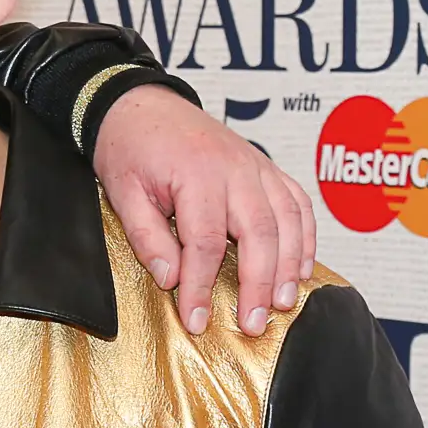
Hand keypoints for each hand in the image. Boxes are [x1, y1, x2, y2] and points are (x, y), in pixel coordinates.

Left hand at [93, 86, 315, 336]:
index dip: (203, 287)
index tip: (197, 320)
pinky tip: (302, 268)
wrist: (140, 103)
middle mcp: (235, 169)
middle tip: (251, 325)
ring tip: (282, 304)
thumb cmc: (130, 146)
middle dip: (257, 285)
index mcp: (197, 174)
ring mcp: (256, 166)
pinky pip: (297, 203)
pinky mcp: (265, 167)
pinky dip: (305, 237)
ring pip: (288, 220)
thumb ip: (147, 237)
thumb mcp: (123, 193)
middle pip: (259, 235)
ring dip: (289, 266)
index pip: (205, 244)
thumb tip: (171, 279)